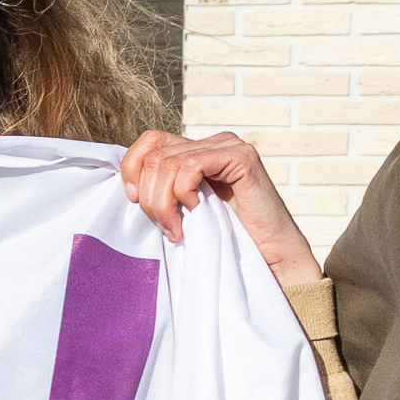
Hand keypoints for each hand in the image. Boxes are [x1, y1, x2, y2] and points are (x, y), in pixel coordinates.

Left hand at [115, 129, 320, 284]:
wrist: (271, 259)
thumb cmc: (226, 241)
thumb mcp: (183, 212)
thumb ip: (163, 191)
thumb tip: (128, 186)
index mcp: (197, 151)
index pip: (150, 141)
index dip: (132, 168)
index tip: (136, 201)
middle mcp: (212, 142)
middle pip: (155, 153)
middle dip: (150, 196)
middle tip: (165, 227)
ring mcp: (228, 146)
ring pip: (169, 162)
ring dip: (164, 202)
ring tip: (178, 228)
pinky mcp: (241, 157)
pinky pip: (192, 165)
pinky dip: (184, 193)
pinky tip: (196, 212)